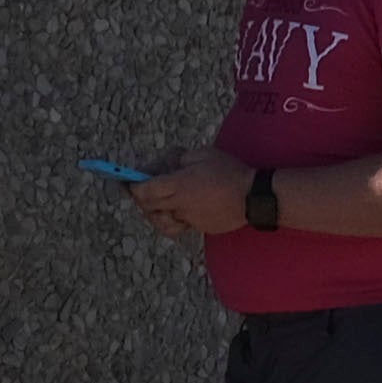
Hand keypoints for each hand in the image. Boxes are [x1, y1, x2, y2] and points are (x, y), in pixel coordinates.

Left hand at [132, 151, 249, 242]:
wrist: (254, 197)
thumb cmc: (230, 172)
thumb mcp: (203, 155)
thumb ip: (180, 159)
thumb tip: (165, 166)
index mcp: (179, 184)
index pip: (144, 190)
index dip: (132, 187)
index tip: (127, 181)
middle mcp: (181, 204)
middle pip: (148, 207)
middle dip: (139, 199)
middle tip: (137, 190)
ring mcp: (190, 219)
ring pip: (161, 221)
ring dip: (153, 212)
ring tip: (155, 203)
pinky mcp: (200, 228)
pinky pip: (179, 225)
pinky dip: (172, 219)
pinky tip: (177, 209)